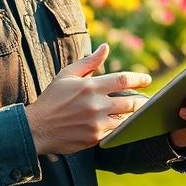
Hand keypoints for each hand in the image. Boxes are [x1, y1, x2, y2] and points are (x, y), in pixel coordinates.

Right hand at [25, 43, 150, 154]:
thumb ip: (89, 61)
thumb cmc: (52, 99)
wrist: (37, 128)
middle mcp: (95, 104)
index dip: (138, 79)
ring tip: (141, 113)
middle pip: (130, 102)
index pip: (122, 80)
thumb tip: (105, 47)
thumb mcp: (67, 75)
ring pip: (126, 119)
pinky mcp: (95, 138)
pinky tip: (126, 125)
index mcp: (90, 86)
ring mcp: (96, 122)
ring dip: (135, 115)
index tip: (147, 79)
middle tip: (148, 100)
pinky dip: (122, 128)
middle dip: (142, 101)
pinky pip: (116, 132)